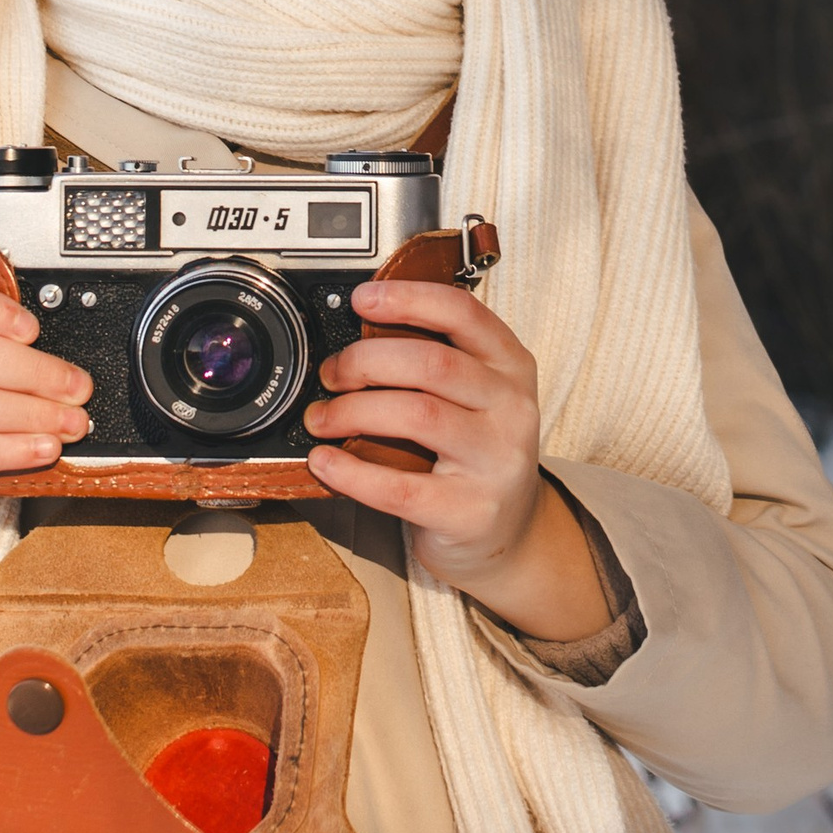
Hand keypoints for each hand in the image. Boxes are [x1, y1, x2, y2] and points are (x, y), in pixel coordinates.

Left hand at [302, 278, 607, 643]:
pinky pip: (401, 486)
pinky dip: (353, 472)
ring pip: (418, 415)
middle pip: (433, 364)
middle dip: (367, 361)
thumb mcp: (477, 396)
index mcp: (511, 367)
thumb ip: (436, 363)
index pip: (464, 314)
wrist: (511, 534)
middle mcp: (512, 409)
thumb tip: (356, 334)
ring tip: (321, 418)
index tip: (361, 299)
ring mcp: (495, 462)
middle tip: (331, 373)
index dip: (409, 299)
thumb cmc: (477, 453)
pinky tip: (325, 463)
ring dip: (354, 411)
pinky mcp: (469, 511)